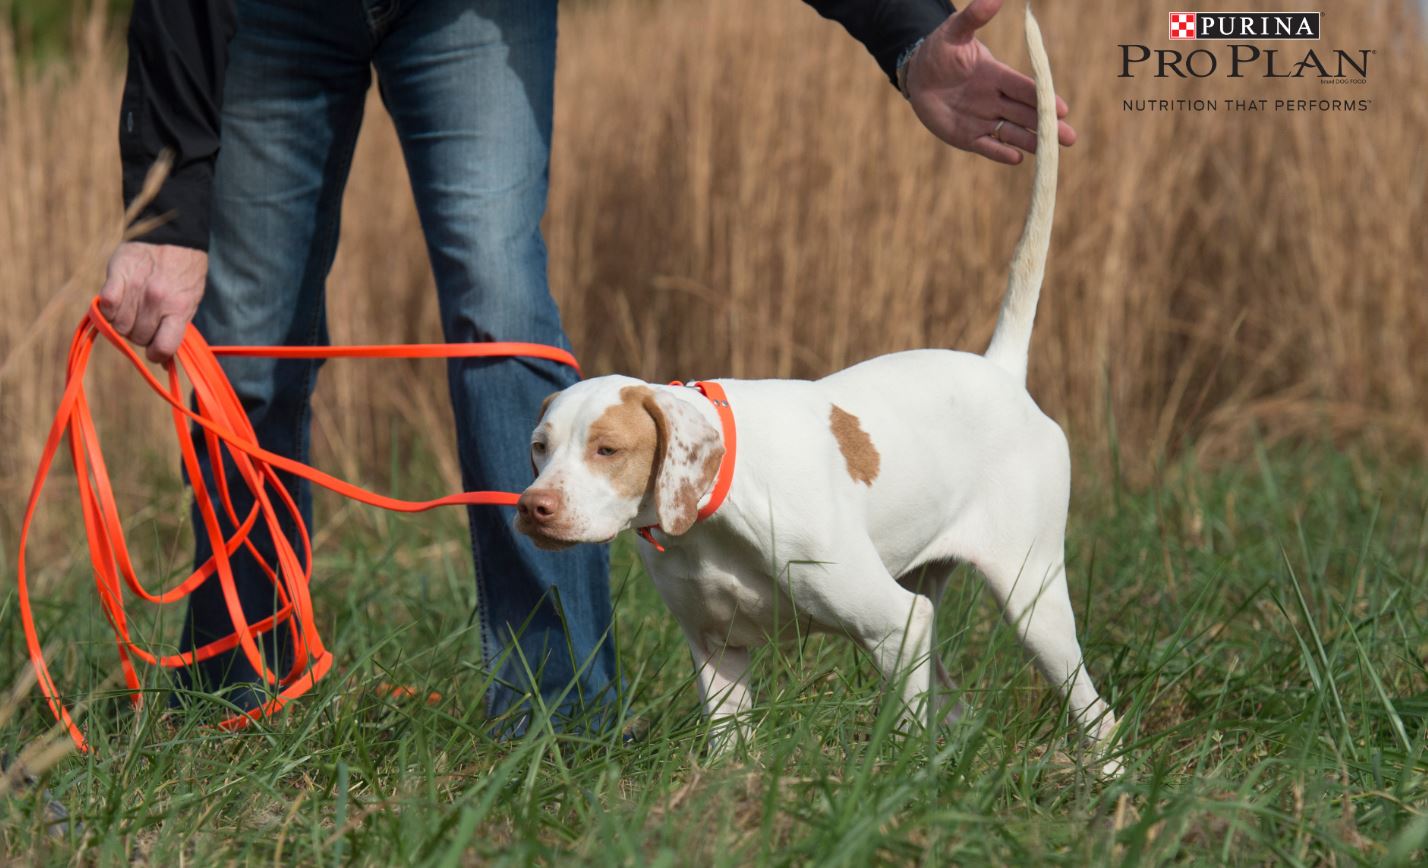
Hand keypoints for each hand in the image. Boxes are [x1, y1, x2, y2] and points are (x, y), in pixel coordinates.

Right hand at [98, 241, 207, 363]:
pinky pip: (105, 304)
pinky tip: (116, 301)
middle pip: (136, 337)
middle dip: (139, 336)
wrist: (172, 236)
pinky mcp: (118, 274)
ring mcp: (136, 288)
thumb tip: (165, 364)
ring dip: (122, 323)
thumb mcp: (189, 302)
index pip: (162, 347)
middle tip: (144, 321)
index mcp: (178, 309)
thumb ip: (177, 330)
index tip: (154, 348)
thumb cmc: (184, 274)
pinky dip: (107, 308)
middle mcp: (157, 301)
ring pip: (118, 325)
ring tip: (131, 310)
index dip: (156, 354)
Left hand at [904, 0, 1075, 164]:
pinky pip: (986, 146)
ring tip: (1050, 153)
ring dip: (1031, 142)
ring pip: (1011, 132)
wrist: (919, 75)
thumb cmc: (939, 51)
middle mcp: (995, 99)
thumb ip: (973, 17)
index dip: (1041, 98)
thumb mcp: (954, 32)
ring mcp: (983, 118)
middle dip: (1047, 126)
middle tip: (1070, 138)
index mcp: (996, 75)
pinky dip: (1000, 152)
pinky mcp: (967, 136)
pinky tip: (1016, 159)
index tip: (1062, 108)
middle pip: (1026, 114)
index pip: (1023, 88)